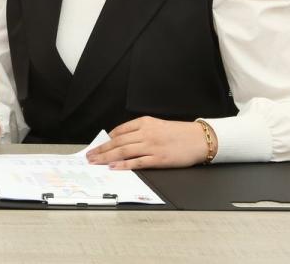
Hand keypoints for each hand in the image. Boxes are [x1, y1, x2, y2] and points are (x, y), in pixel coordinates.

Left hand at [85, 116, 214, 169]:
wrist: (199, 139)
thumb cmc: (179, 133)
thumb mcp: (158, 125)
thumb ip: (140, 130)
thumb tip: (121, 138)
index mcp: (145, 122)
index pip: (120, 131)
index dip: (106, 140)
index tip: (98, 146)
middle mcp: (146, 133)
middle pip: (118, 142)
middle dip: (101, 149)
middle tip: (90, 155)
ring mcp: (152, 146)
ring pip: (123, 151)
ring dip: (107, 157)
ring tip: (96, 162)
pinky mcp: (159, 159)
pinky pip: (137, 162)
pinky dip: (124, 165)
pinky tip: (114, 167)